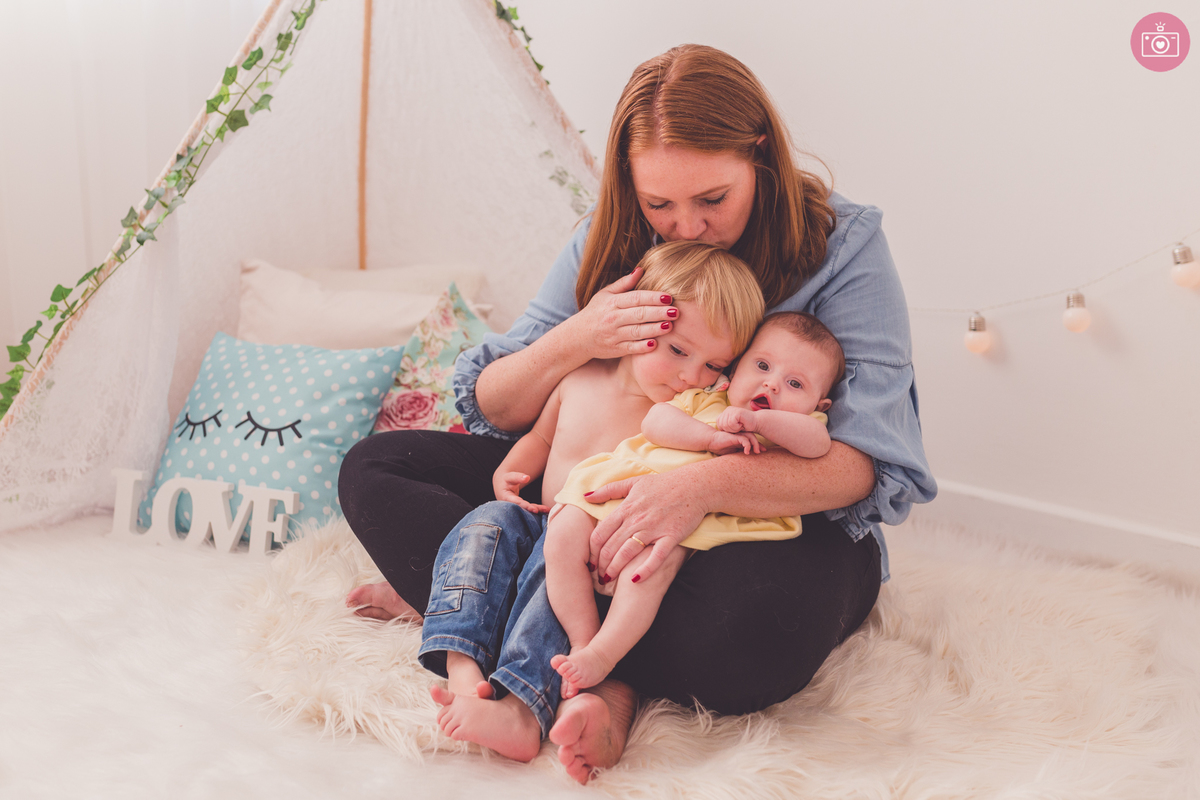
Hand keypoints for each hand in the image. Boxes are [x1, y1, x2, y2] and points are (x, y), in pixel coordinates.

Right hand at [494, 472, 549, 514]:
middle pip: (522, 509)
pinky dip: (536, 509)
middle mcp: (510, 505)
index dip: (526, 506)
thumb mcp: (510, 477)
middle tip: (544, 511)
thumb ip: (518, 477)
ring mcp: (515, 508)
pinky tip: (545, 510)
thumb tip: (527, 477)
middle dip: (532, 510)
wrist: (502, 485)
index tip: (535, 509)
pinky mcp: (520, 508)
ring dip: (537, 510)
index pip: (517, 503)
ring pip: (526, 510)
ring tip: (547, 510)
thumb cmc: (506, 480)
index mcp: (506, 498)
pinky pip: (528, 509)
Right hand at [572, 267, 678, 358]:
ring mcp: (614, 335)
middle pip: (639, 314)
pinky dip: (643, 347)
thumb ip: (624, 284)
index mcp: (612, 303)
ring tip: (670, 326)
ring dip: (654, 329)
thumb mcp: (605, 295)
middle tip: (675, 311)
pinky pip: (631, 348)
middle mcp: (613, 318)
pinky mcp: (615, 349)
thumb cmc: (595, 313)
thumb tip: (641, 270)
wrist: (577, 338)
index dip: (653, 297)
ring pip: (637, 332)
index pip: (635, 298)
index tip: (668, 297)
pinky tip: (655, 343)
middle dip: (658, 313)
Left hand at [585, 471, 706, 584]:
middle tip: (597, 576)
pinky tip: (635, 580)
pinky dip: (644, 570)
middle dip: (600, 564)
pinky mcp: (671, 537)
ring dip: (615, 569)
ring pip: (627, 553)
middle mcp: (636, 520)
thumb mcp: (633, 482)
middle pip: (610, 546)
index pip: (600, 533)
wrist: (695, 486)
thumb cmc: (664, 484)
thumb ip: (608, 490)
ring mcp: (654, 529)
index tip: (589, 561)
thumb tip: (586, 496)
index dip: (591, 550)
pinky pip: (656, 557)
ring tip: (608, 581)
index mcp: (626, 508)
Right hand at [707, 430, 761, 455]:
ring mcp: (737, 435)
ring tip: (756, 452)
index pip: (752, 440)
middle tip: (763, 451)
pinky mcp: (734, 436)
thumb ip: (740, 452)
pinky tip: (747, 451)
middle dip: (759, 444)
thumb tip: (749, 460)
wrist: (711, 441)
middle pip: (753, 437)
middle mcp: (740, 435)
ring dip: (755, 444)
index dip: (758, 445)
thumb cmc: (720, 447)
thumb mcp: (732, 451)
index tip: (763, 451)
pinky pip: (744, 439)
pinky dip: (747, 445)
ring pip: (750, 437)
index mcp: (740, 439)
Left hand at [717, 406, 757, 433]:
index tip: (735, 428)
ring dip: (734, 429)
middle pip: (722, 424)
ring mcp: (732, 410)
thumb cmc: (745, 426)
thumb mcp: (733, 426)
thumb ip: (725, 425)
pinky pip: (731, 424)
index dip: (726, 429)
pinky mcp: (736, 412)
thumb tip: (716, 430)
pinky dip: (737, 427)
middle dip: (730, 430)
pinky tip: (742, 424)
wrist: (757, 423)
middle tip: (738, 427)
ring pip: (726, 425)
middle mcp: (728, 409)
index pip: (718, 423)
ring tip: (740, 426)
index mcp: (726, 412)